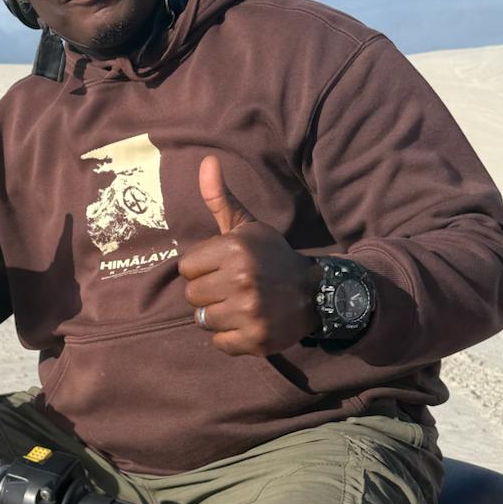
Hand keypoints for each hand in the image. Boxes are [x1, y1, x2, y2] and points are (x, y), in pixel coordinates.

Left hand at [178, 155, 317, 355]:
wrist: (316, 293)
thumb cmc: (272, 257)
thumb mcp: (247, 227)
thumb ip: (220, 199)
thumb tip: (206, 161)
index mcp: (234, 249)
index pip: (186, 269)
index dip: (202, 269)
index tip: (223, 269)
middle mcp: (241, 280)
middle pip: (192, 296)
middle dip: (209, 293)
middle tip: (233, 288)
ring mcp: (250, 312)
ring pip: (204, 320)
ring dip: (219, 316)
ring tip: (242, 305)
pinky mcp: (256, 339)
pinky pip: (219, 343)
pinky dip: (230, 338)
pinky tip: (248, 323)